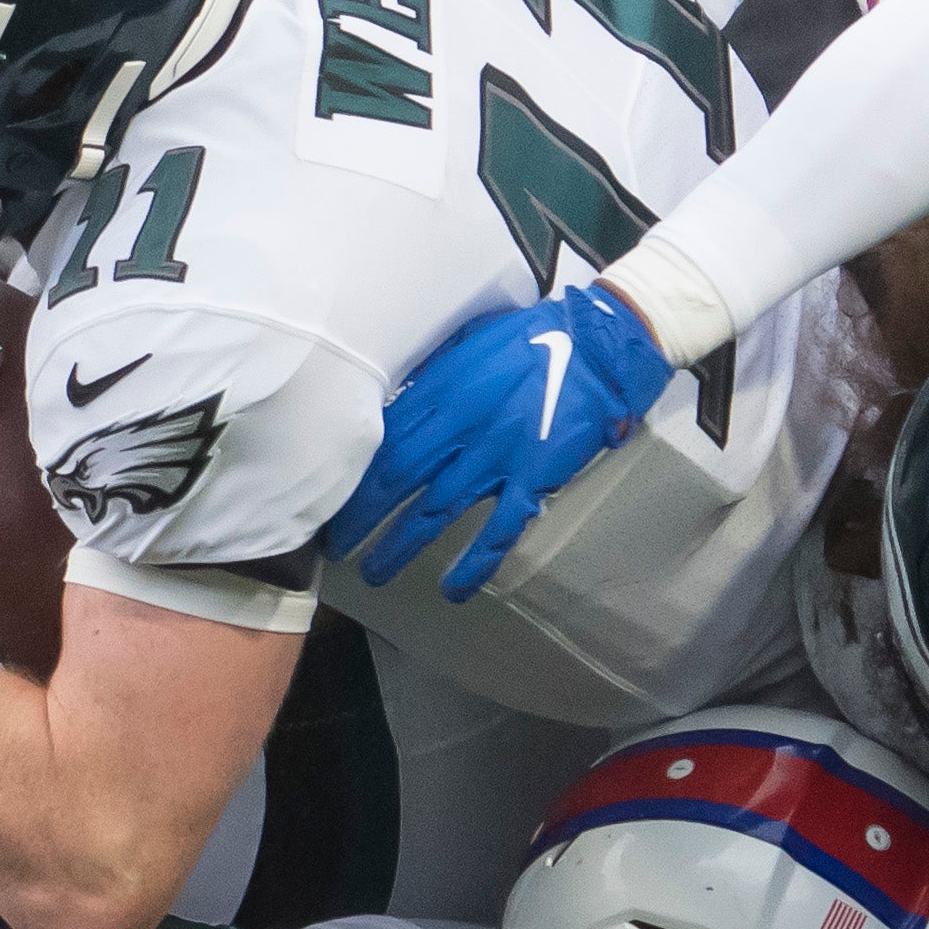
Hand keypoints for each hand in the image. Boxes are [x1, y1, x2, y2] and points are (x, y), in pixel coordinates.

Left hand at [321, 282, 673, 600]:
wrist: (599, 348)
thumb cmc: (532, 338)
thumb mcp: (469, 341)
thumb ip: (432, 373)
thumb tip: (396, 399)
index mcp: (442, 390)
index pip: (384, 441)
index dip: (353, 474)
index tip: (328, 497)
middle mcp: (462, 427)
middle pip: (398, 480)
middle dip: (361, 517)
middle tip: (335, 548)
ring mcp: (498, 457)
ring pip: (437, 510)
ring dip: (401, 545)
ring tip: (374, 573)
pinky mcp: (534, 478)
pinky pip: (500, 530)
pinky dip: (475, 563)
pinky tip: (453, 590)